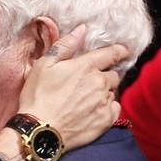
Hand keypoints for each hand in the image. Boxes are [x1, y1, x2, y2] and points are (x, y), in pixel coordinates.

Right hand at [18, 25, 127, 151]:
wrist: (39, 131)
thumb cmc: (37, 97)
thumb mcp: (43, 66)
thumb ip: (64, 45)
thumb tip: (82, 29)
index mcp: (86, 67)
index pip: (112, 54)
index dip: (119, 51)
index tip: (123, 51)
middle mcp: (100, 83)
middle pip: (113, 74)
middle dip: (105, 75)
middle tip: (91, 82)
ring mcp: (104, 102)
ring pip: (113, 92)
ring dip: (105, 92)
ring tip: (87, 99)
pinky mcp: (106, 120)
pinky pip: (115, 108)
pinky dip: (108, 107)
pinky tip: (94, 111)